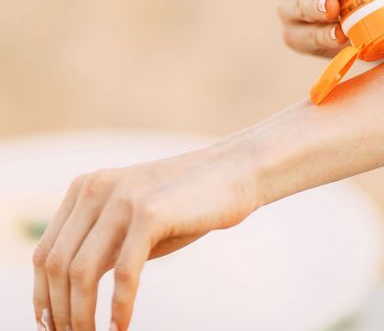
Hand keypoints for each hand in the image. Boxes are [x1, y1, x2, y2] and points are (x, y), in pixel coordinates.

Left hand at [32, 141, 257, 330]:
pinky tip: (121, 326)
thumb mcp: (136, 221)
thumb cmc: (188, 203)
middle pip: (57, 265)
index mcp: (85, 188)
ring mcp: (122, 198)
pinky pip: (123, 273)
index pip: (46, 252)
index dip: (42, 295)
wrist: (236, 172)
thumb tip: (72, 298)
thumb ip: (104, 245)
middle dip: (61, 311)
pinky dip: (119, 307)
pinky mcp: (150, 213)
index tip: (50, 325)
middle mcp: (96, 189)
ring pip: (82, 272)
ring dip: (82, 315)